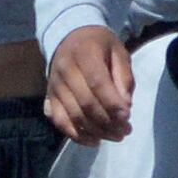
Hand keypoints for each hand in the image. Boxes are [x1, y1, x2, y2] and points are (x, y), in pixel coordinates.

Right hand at [47, 27, 133, 145]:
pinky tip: (94, 141)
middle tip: (125, 131)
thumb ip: (123, 78)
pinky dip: (76, 136)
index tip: (128, 117)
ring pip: (73, 116)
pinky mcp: (49, 98)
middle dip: (107, 122)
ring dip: (96, 131)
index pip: (97, 83)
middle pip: (85, 103)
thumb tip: (125, 107)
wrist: (69, 37)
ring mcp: (54, 86)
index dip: (112, 103)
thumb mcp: (118, 52)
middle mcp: (65, 70)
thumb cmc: (99, 46)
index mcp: (84, 54)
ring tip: (115, 136)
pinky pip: (59, 122)